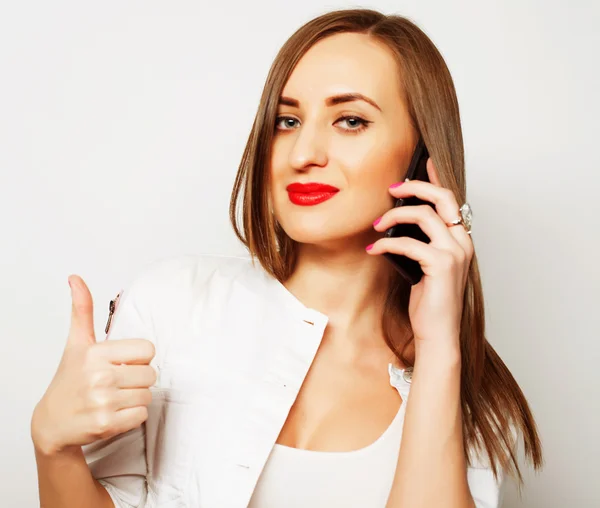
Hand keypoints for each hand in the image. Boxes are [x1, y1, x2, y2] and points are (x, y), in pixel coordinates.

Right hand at [31, 276, 156, 455]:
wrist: (52, 422)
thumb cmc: (70, 379)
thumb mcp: (76, 342)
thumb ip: (81, 309)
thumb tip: (75, 277)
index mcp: (96, 352)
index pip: (148, 349)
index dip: (138, 358)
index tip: (121, 363)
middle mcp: (99, 376)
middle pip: (151, 374)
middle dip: (138, 379)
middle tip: (117, 383)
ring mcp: (103, 402)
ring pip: (148, 395)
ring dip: (135, 398)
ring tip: (114, 398)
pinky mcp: (106, 424)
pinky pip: (142, 415)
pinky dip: (132, 416)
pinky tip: (114, 413)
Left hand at [367, 158, 473, 353]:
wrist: (437, 333)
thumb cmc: (430, 301)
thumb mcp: (424, 265)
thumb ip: (420, 241)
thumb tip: (396, 220)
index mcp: (460, 240)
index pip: (450, 200)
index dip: (436, 179)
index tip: (423, 163)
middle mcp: (462, 242)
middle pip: (442, 198)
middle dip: (415, 187)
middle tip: (392, 189)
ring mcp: (454, 253)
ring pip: (424, 215)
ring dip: (394, 216)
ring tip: (376, 225)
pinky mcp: (441, 265)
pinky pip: (408, 242)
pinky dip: (386, 243)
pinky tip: (374, 249)